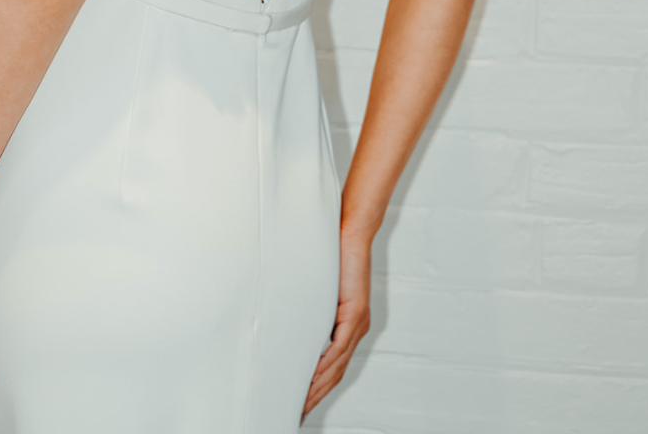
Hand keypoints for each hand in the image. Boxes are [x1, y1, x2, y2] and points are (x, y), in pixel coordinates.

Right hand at [302, 230, 370, 420]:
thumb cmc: (334, 256)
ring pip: (336, 367)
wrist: (352, 232)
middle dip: (315, 397)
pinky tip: (311, 381)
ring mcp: (357, 322)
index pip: (333, 366)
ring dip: (317, 388)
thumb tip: (291, 323)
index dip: (318, 388)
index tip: (301, 404)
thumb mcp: (321, 289)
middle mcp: (356, 329)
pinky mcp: (354, 314)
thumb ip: (312, 308)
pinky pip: (338, 349)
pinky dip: (324, 368)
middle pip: (335, 374)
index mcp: (349, 325)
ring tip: (300, 405)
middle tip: (297, 414)